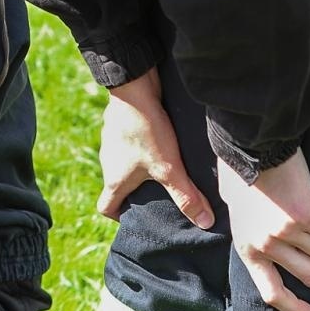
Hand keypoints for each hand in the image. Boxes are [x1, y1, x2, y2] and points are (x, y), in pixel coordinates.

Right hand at [97, 68, 213, 228]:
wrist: (134, 88)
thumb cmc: (146, 131)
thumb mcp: (169, 168)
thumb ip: (186, 196)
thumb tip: (204, 222)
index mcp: (114, 179)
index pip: (105, 207)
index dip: (119, 217)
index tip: (136, 217)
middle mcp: (107, 162)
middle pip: (117, 185)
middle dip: (137, 192)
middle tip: (160, 194)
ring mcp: (111, 141)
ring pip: (123, 162)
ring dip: (139, 167)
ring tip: (165, 166)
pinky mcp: (119, 123)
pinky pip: (128, 141)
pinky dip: (141, 145)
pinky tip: (161, 139)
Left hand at [217, 150, 309, 310]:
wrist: (247, 147)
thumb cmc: (239, 172)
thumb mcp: (237, 210)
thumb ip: (253, 230)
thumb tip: (268, 237)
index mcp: (248, 248)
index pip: (272, 292)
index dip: (294, 308)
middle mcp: (267, 246)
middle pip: (309, 276)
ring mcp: (285, 233)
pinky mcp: (304, 215)